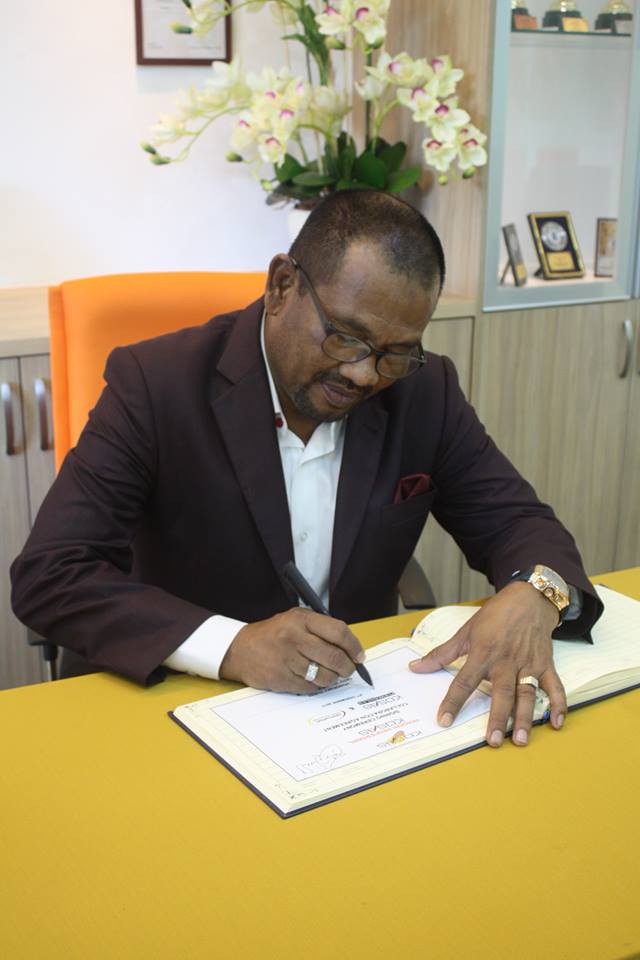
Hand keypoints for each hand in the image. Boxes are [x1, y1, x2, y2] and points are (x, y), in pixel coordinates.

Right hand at [219, 607, 364, 692]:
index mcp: (301, 619)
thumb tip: (350, 649)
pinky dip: (315, 686)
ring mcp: (287, 659)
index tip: (359, 656)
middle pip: (334, 657)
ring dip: (332, 679)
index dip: (354, 646)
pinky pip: (310, 688)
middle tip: (348, 670)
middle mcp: (294, 637)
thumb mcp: (295, 620)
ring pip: (324, 676)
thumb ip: (320, 629)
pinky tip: (310, 678)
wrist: (239, 649)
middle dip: (347, 667)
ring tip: (328, 674)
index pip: (338, 632)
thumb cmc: (273, 634)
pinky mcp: (281, 678)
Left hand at [409, 582, 566, 746]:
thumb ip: (442, 653)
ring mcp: (528, 664)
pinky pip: (554, 687)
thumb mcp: (465, 631)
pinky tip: (556, 723)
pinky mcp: (545, 664)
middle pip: (500, 693)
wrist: (528, 599)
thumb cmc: (495, 615)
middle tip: (492, 741)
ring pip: (527, 694)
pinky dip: (557, 704)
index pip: (464, 681)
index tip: (444, 720)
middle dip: (496, 718)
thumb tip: (416, 667)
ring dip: (524, 717)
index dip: (453, 701)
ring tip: (520, 739)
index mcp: (483, 653)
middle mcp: (506, 661)